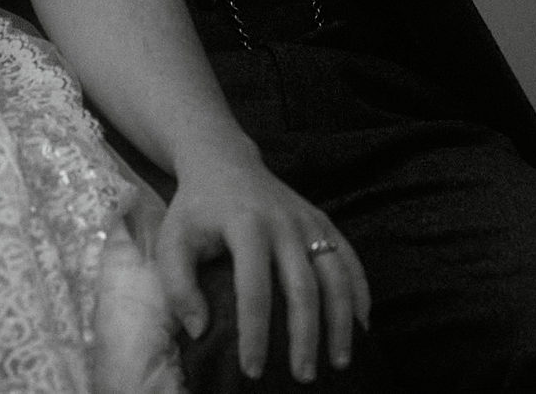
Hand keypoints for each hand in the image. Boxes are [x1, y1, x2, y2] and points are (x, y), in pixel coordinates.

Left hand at [154, 143, 371, 384]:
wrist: (223, 162)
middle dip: (305, 336)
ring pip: (335, 275)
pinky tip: (361, 326)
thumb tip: (200, 330)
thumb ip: (178, 286)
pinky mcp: (323, 221)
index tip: (253, 370)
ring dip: (341, 321)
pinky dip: (360, 293)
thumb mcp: (173, 240)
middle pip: (302, 287)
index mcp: (245, 226)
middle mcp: (283, 222)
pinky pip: (350, 259)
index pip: (254, 288)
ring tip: (339, 361)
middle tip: (303, 376)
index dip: (256, 332)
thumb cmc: (196, 210)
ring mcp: (308, 221)